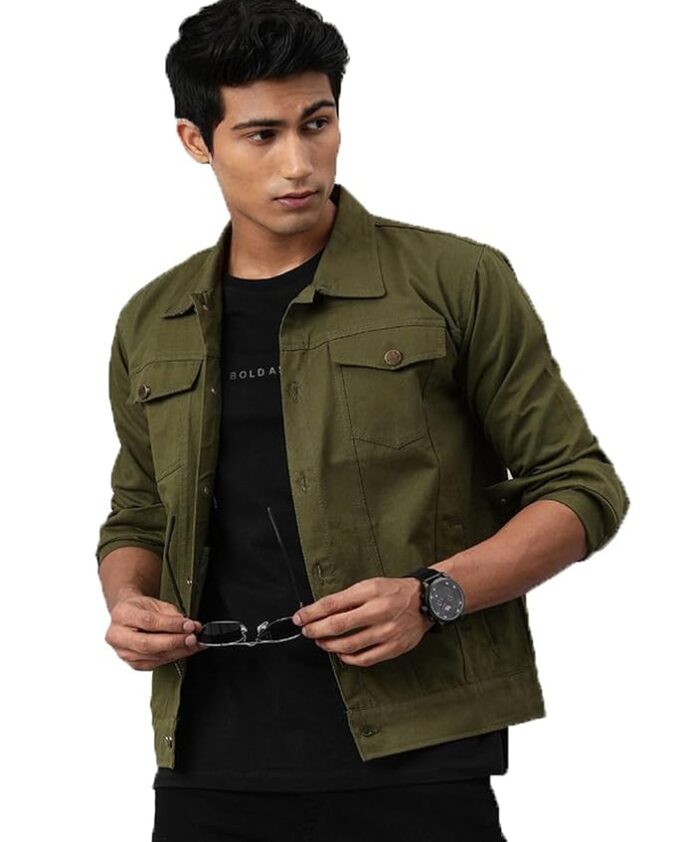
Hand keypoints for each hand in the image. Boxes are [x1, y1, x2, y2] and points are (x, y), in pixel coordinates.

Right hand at [104, 593, 204, 670]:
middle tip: (192, 638)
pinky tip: (183, 651)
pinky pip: (155, 664)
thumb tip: (189, 626)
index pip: (149, 622)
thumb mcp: (156, 603)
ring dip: (177, 651)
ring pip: (153, 656)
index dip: (171, 625)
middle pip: (148, 644)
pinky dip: (172, 657)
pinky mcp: (132, 663)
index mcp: (122, 615)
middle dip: (174, 642)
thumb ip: (172, 615)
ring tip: (193, 645)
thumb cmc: (140, 608)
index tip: (189, 625)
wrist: (128, 616)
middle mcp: (118, 636)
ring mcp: (123, 652)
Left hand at [292, 576, 434, 666]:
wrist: (426, 601)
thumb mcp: (370, 585)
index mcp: (370, 591)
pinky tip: (340, 653)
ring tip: (321, 641)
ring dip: (329, 645)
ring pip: (349, 645)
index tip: (300, 618)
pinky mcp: (394, 647)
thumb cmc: (394, 592)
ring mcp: (387, 631)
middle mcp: (378, 611)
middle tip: (306, 631)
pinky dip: (348, 658)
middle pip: (338, 625)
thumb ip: (347, 598)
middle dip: (316, 630)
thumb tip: (320, 611)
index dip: (312, 613)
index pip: (333, 604)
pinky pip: (365, 658)